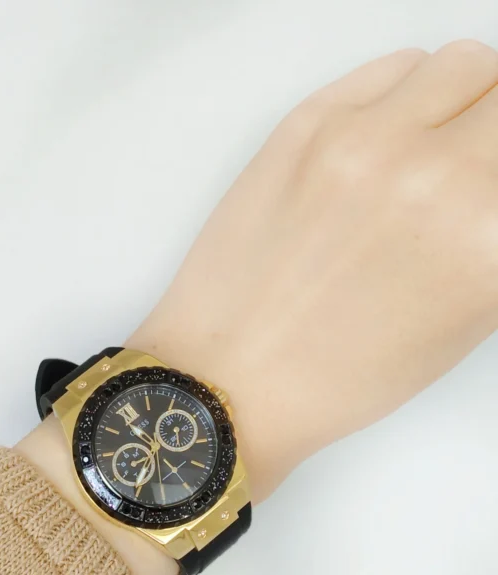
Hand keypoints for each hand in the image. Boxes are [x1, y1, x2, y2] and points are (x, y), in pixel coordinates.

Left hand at [129, 42, 497, 501]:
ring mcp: (368, 142)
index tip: (490, 185)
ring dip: (463, 103)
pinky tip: (387, 142)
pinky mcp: (308, 124)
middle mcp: (438, 178)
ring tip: (432, 150)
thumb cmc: (341, 376)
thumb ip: (496, 235)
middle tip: (472, 168)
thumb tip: (495, 182)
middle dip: (493, 137)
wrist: (231, 381)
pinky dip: (407, 95)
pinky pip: (397, 67)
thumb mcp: (460, 320)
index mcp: (489, 239)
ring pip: (464, 65)